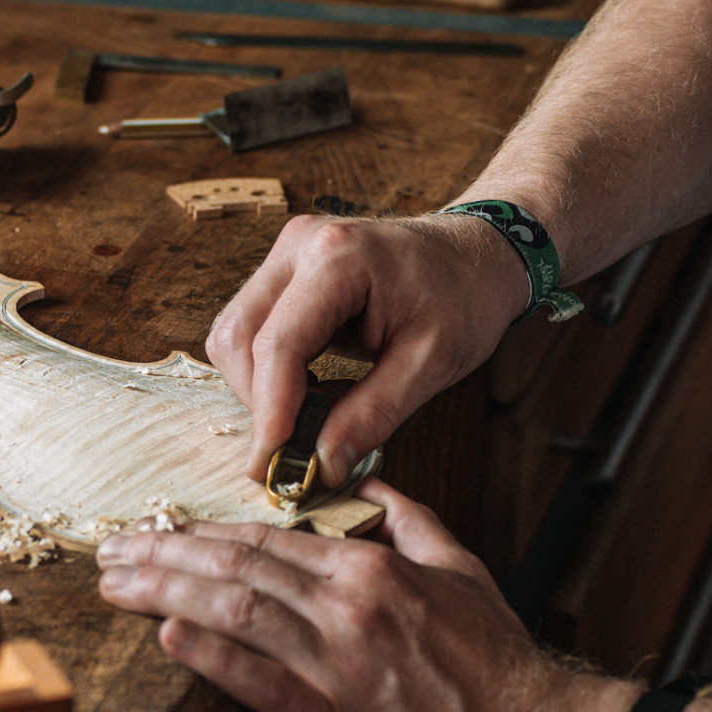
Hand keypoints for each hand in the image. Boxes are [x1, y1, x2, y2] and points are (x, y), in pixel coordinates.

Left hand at [96, 481, 614, 711]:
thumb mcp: (460, 570)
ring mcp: (335, 664)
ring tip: (117, 585)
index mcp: (371, 569)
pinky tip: (168, 635)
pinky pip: (255, 681)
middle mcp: (346, 608)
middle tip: (112, 549)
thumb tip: (370, 484)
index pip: (266, 537)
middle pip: (235, 566)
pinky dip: (208, 655)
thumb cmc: (496, 664)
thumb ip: (410, 521)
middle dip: (163, 554)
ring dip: (164, 594)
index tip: (159, 529)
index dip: (202, 531)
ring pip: (233, 612)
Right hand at [207, 212, 530, 481]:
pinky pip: (252, 328)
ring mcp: (287, 252)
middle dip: (260, 403)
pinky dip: (269, 371)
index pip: (279, 345)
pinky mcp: (285, 269)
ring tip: (313, 417)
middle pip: (238, 338)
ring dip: (261, 388)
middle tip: (295, 451)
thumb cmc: (465, 297)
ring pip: (234, 334)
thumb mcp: (431, 363)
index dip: (271, 412)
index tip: (271, 466)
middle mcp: (300, 245)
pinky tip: (312, 390)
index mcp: (339, 257)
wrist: (477, 253)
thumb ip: (373, 415)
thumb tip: (322, 466)